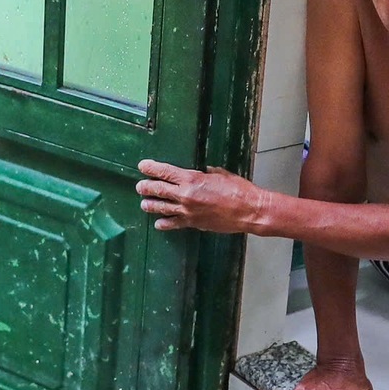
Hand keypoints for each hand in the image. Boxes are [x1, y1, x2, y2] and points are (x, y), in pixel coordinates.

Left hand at [136, 160, 268, 233]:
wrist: (248, 211)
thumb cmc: (238, 190)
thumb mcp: (221, 174)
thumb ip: (207, 173)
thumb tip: (202, 172)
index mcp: (192, 179)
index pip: (165, 172)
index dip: (151, 168)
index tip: (142, 166)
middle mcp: (186, 195)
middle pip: (159, 190)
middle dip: (146, 188)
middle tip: (140, 187)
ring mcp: (188, 211)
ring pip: (162, 208)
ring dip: (151, 205)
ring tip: (144, 204)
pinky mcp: (193, 223)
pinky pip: (174, 224)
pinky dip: (165, 224)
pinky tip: (159, 223)